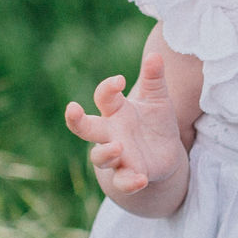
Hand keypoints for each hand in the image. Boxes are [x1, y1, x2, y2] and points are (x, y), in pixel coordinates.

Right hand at [64, 53, 186, 197]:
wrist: (165, 154)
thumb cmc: (155, 122)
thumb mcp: (158, 99)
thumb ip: (154, 79)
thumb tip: (156, 55)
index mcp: (116, 111)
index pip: (103, 97)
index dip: (107, 87)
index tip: (120, 80)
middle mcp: (111, 133)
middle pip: (85, 127)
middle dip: (76, 120)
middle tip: (72, 109)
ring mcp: (118, 155)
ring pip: (100, 158)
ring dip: (106, 153)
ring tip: (118, 147)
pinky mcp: (130, 175)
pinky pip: (123, 181)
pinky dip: (130, 182)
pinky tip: (141, 179)